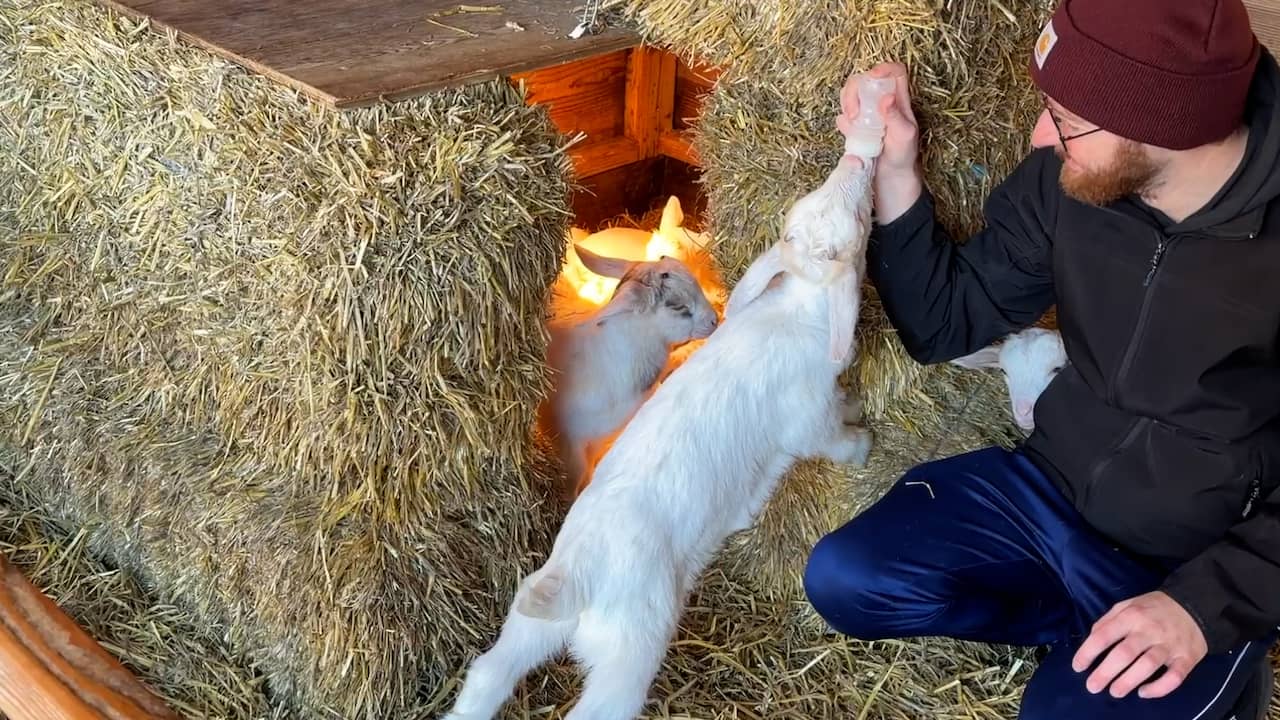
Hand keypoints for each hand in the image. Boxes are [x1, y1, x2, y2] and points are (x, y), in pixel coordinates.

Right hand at [835, 62, 921, 222]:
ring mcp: (869, 117)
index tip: (872, 78)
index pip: (894, 73)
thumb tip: (885, 98)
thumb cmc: (903, 161)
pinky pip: (845, 115)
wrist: (890, 185)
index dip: (882, 69)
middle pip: (867, 80)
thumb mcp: (904, 139)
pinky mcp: (857, 129)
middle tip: (856, 112)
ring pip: (854, 94)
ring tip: (851, 121)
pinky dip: (843, 119)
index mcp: (900, 103)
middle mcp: (883, 105)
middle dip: (856, 90)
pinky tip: (847, 131)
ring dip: (847, 103)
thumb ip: (895, 117)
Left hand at [1072, 591, 1207, 699]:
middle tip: (1092, 686)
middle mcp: (1149, 630)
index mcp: (1131, 616)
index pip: (1104, 635)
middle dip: (1105, 672)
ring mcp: (1169, 645)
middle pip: (1124, 654)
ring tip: (1115, 692)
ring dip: (1128, 681)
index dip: (1087, 652)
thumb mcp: (1128, 605)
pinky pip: (1174, 677)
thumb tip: (1092, 638)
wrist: (1196, 605)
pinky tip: (1144, 692)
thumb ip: (1108, 620)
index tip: (1078, 667)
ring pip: (1147, 666)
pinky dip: (1159, 688)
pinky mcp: (1187, 658)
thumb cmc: (1154, 608)